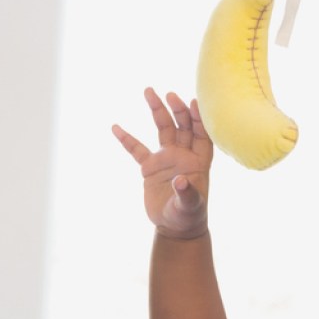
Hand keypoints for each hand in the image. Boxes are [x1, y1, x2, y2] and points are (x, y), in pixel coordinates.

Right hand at [113, 88, 211, 239]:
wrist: (174, 226)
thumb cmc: (188, 216)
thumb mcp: (190, 206)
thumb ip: (187, 194)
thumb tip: (180, 181)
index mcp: (198, 161)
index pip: (202, 134)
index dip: (199, 118)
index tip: (192, 102)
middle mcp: (183, 155)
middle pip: (182, 126)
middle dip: (177, 109)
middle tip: (168, 95)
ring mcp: (166, 158)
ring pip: (163, 129)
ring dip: (157, 111)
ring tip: (149, 92)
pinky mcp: (150, 167)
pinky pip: (137, 150)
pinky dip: (127, 139)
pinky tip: (116, 127)